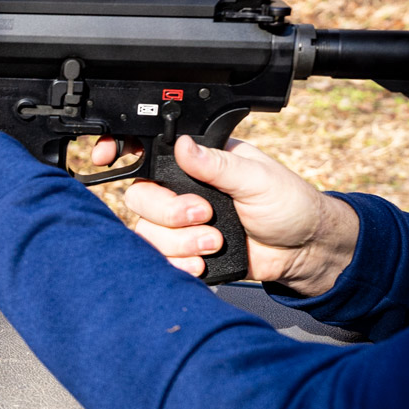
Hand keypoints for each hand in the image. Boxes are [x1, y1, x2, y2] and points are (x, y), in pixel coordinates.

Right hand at [122, 136, 358, 295]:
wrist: (303, 252)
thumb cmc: (288, 206)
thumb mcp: (257, 177)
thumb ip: (217, 164)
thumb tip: (183, 145)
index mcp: (196, 163)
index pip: (149, 152)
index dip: (123, 153)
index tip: (106, 158)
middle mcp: (182, 191)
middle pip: (140, 197)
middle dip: (169, 212)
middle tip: (205, 215)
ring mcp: (181, 224)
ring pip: (147, 231)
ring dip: (180, 242)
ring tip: (215, 242)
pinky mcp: (186, 252)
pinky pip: (161, 259)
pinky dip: (180, 263)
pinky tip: (204, 261)